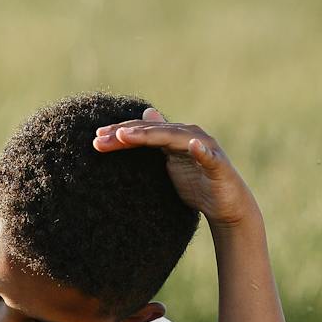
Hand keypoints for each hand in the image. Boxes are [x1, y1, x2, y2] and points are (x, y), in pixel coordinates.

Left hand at [93, 108, 260, 228]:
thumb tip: (145, 115)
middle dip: (127, 133)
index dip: (120, 133)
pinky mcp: (218, 165)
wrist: (225, 206)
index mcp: (174, 138)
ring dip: (154, 134)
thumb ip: (155, 143)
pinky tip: (193, 146)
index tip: (96, 138)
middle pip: (153, 132)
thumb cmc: (197, 185)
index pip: (143, 132)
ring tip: (129, 136)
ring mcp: (204, 149)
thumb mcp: (170, 162)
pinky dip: (201, 151)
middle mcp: (189, 137)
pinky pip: (208, 157)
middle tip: (101, 137)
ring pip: (175, 138)